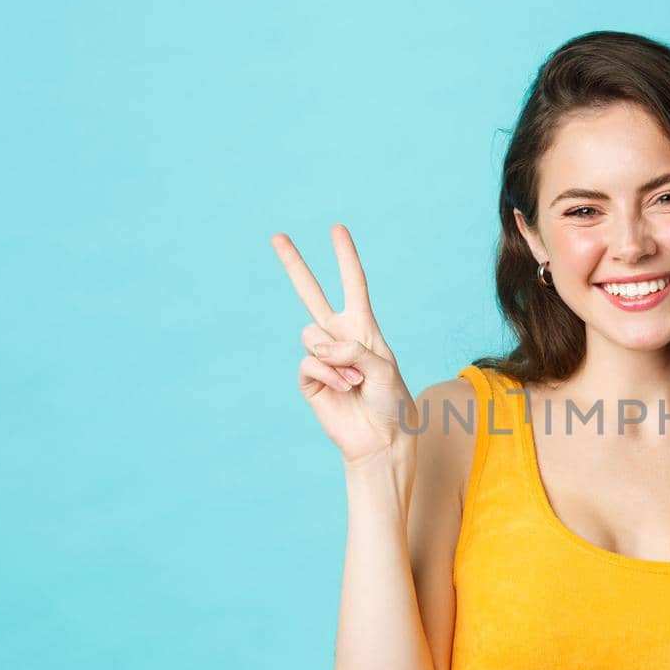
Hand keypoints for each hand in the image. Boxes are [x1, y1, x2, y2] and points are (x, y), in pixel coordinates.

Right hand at [270, 224, 419, 470]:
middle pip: (311, 293)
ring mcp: (323, 358)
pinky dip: (329, 374)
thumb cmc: (392, 403)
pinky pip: (310, 362)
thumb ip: (352, 348)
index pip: (352, 285)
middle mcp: (340, 337)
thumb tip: (317, 346)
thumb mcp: (383, 367)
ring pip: (311, 335)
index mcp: (364, 328)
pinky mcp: (310, 379)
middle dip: (295, 264)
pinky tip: (344, 389)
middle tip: (277, 236)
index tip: (337, 229)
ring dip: (337, 358)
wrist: (381, 440)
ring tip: (356, 380)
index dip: (345, 257)